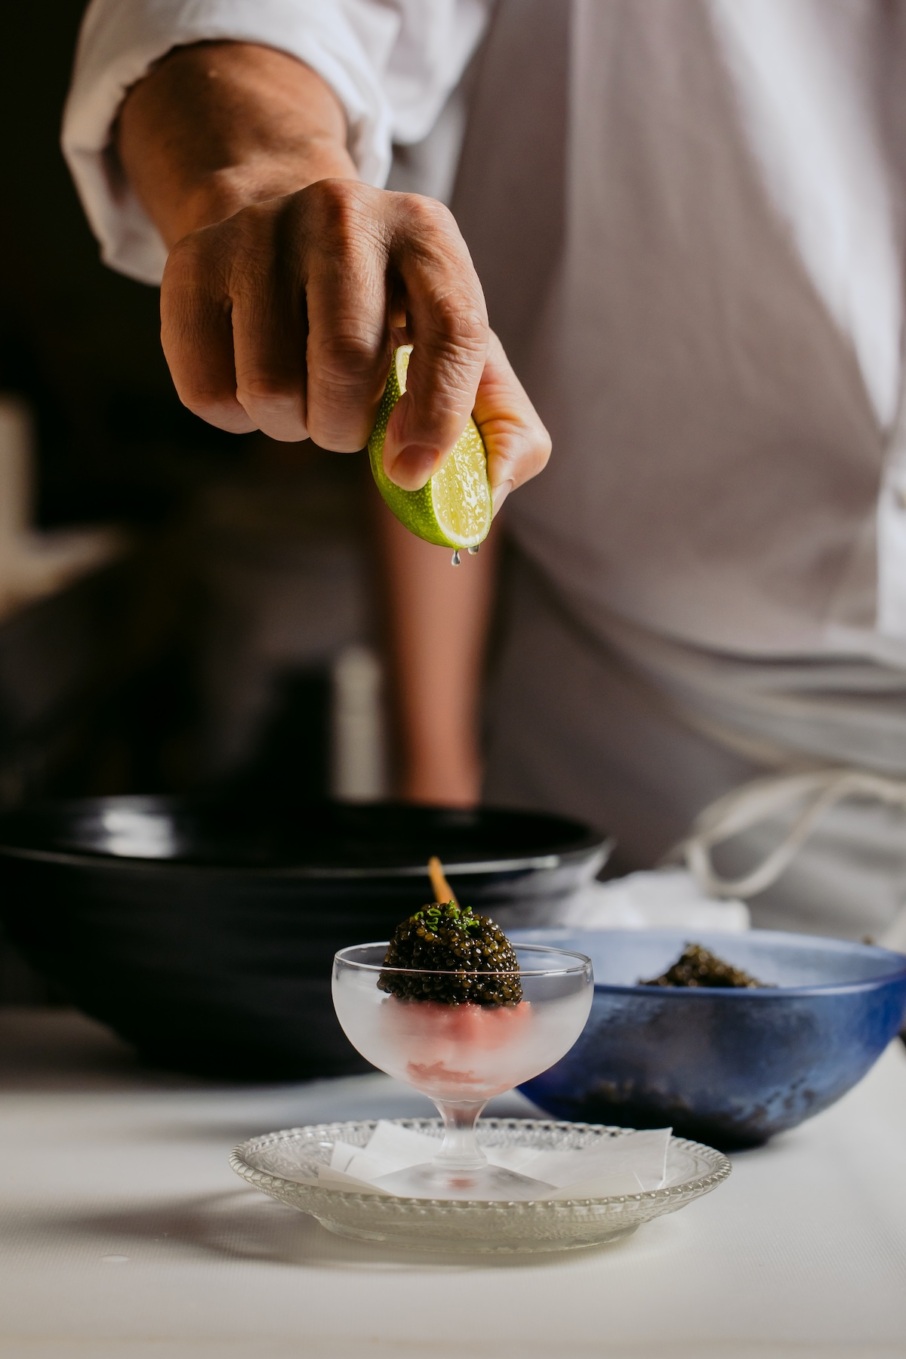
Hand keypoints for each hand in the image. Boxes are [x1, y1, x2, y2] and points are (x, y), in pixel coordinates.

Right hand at [161, 177, 549, 498]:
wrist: (279, 226)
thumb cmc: (387, 310)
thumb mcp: (454, 344)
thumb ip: (500, 422)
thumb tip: (488, 494)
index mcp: (429, 233)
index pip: (452, 330)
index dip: (437, 415)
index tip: (411, 471)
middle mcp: (344, 214)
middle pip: (345, 359)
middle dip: (345, 427)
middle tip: (345, 424)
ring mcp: (260, 232)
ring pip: (271, 386)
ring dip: (290, 427)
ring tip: (303, 395)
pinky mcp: (191, 265)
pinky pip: (208, 393)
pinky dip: (236, 419)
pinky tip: (252, 380)